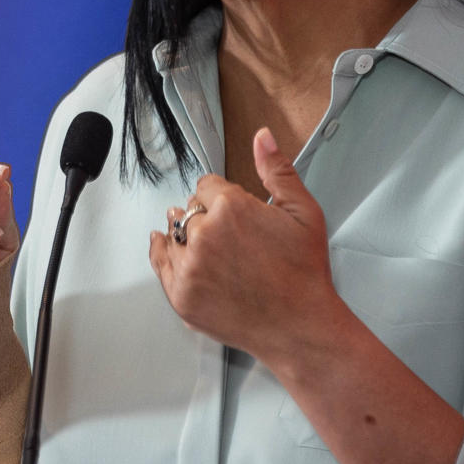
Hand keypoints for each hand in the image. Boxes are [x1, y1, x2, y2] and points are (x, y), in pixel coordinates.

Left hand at [147, 127, 347, 370]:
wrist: (300, 326)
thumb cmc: (305, 273)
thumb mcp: (302, 212)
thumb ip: (277, 171)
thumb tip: (261, 136)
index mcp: (231, 207)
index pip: (206, 186)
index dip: (220, 196)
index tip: (232, 209)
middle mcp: (204, 235)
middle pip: (189, 209)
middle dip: (203, 216)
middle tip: (225, 233)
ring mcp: (189, 266)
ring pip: (173, 234)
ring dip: (183, 234)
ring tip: (203, 243)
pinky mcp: (181, 294)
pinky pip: (159, 262)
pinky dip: (160, 251)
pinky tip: (161, 243)